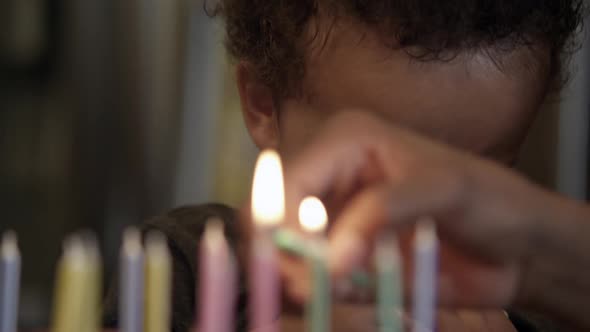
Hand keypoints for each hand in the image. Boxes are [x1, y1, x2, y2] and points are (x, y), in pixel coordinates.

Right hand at [278, 110, 589, 325]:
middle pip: (278, 218)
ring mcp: (338, 219)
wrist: (518, 245)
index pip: (290, 180)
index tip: (308, 268)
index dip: (285, 224)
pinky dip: (329, 293)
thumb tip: (330, 258)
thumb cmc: (490, 200)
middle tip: (314, 291)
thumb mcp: (444, 190)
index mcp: (346, 141)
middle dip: (290, 256)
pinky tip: (355, 295)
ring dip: (308, 280)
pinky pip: (319, 277)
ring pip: (291, 253)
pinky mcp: (348, 255)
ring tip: (342, 293)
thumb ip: (384, 210)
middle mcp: (332, 177)